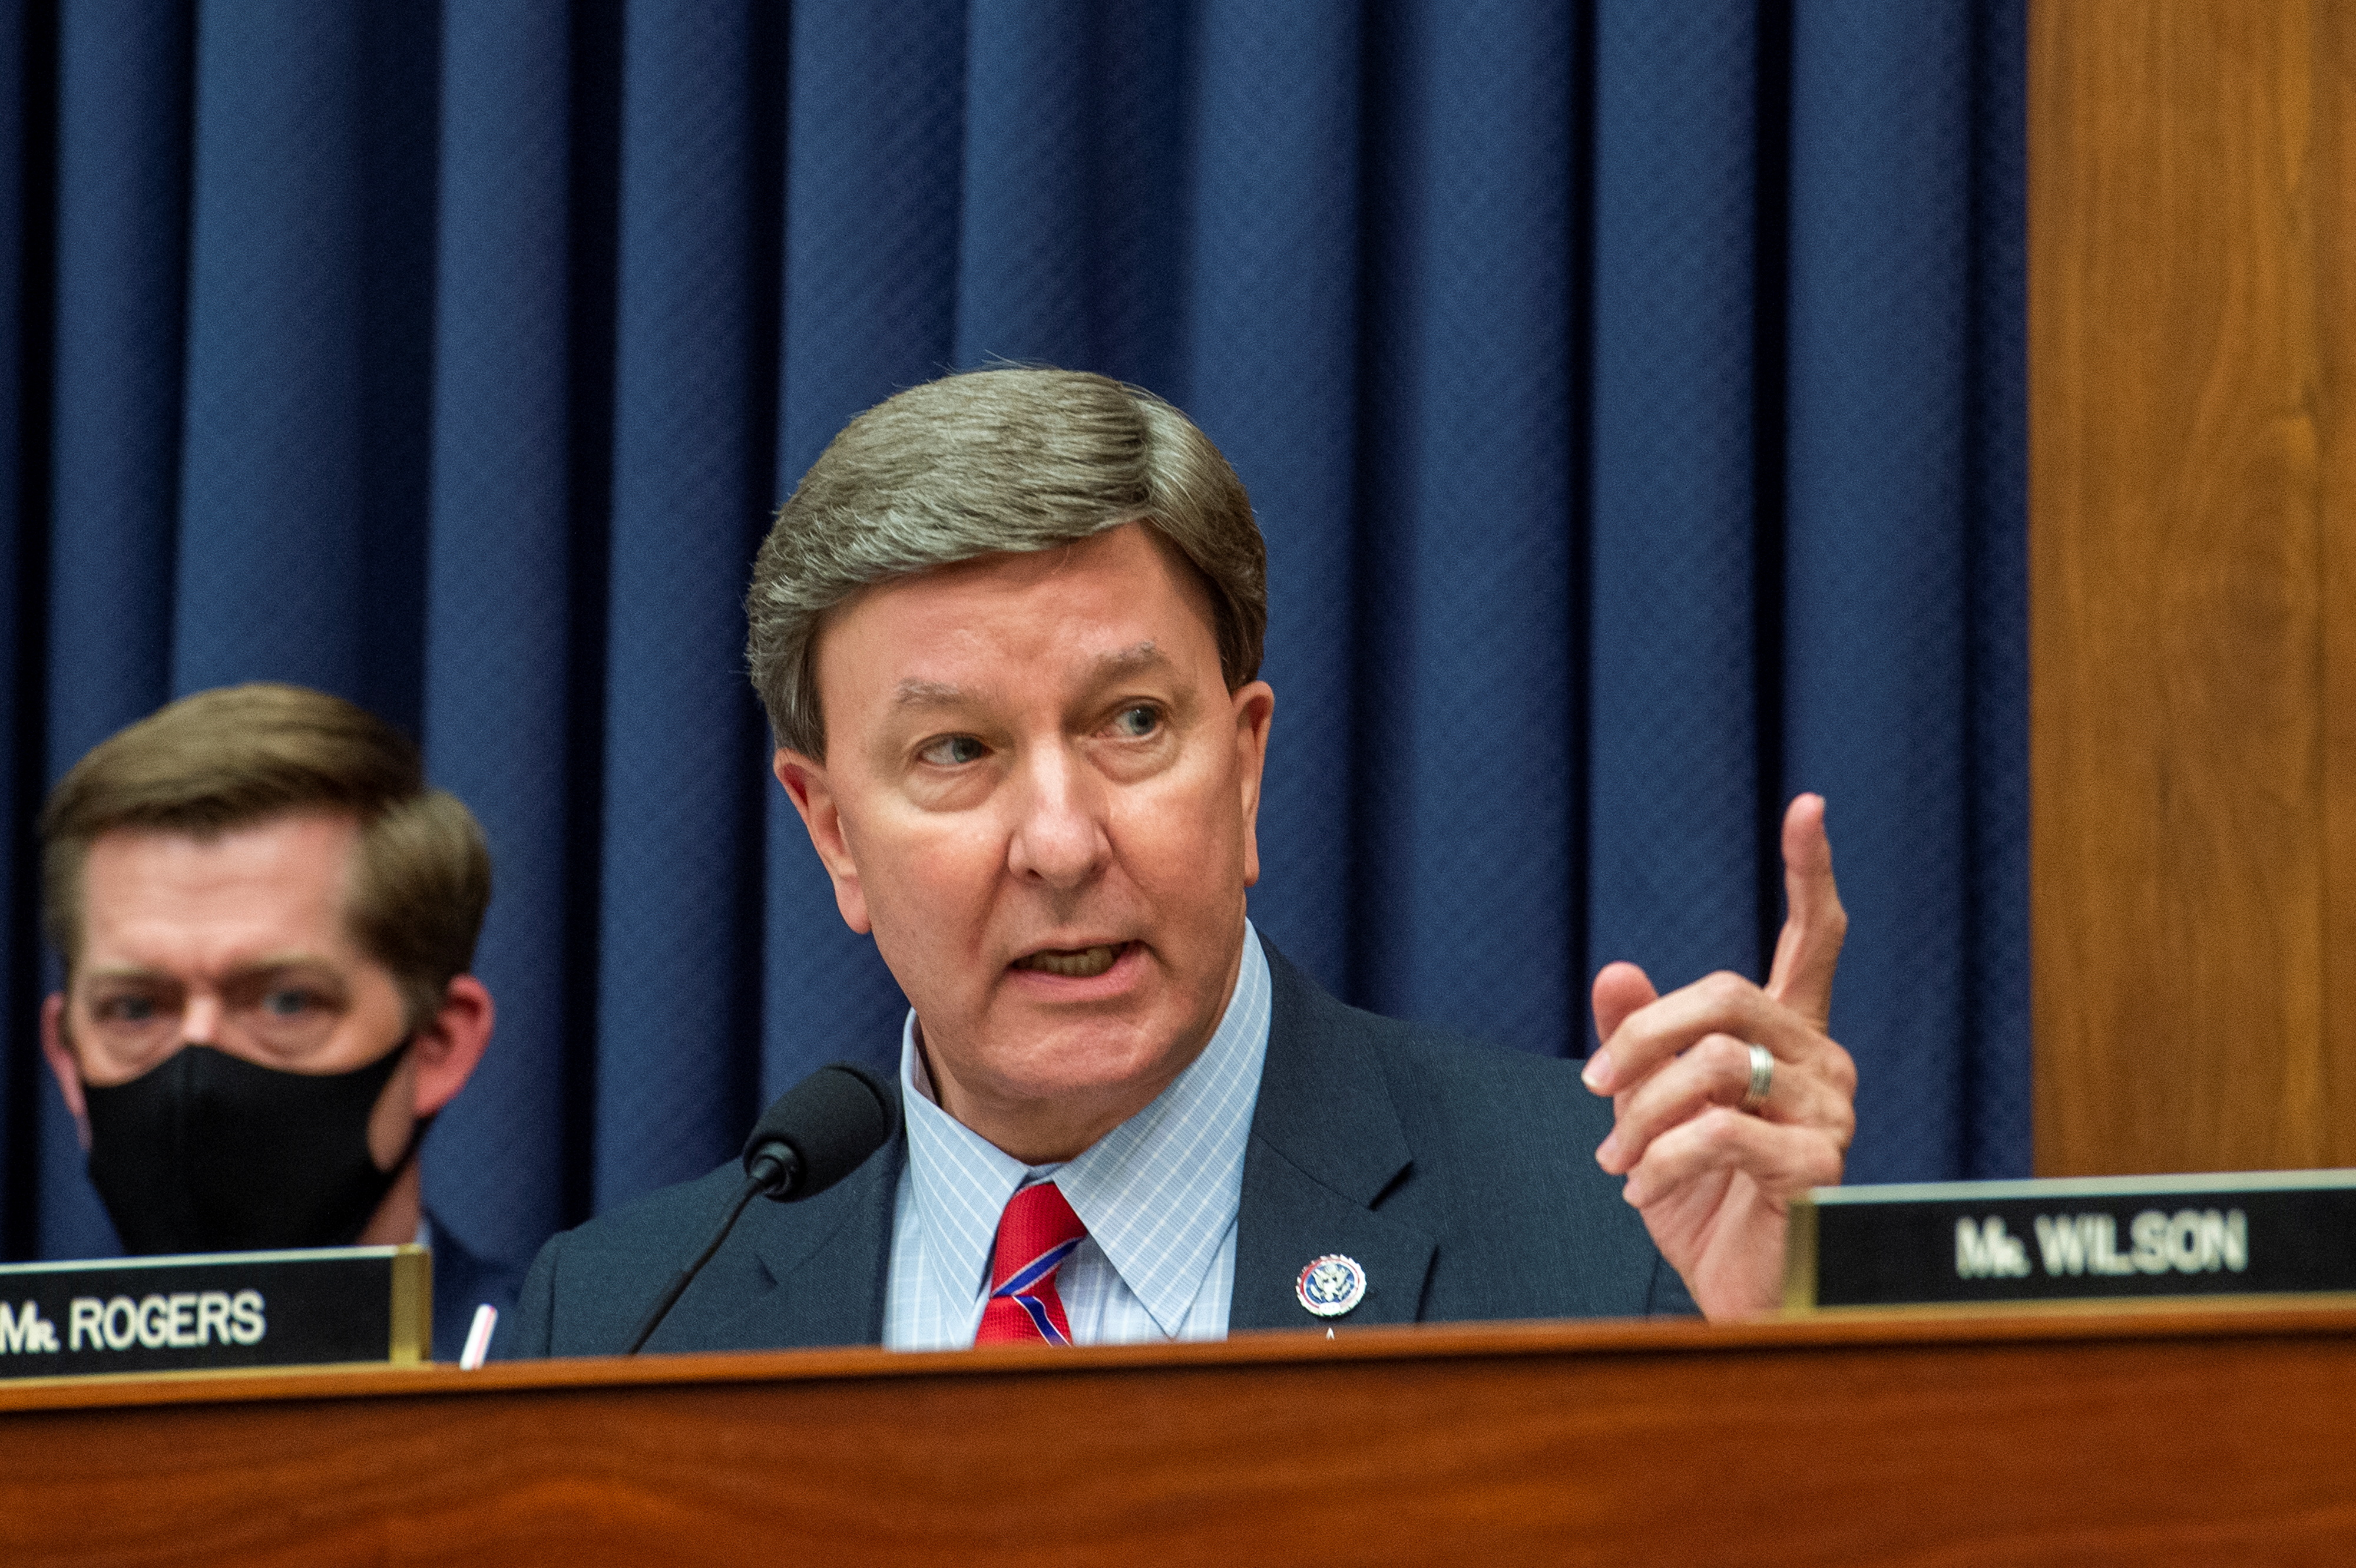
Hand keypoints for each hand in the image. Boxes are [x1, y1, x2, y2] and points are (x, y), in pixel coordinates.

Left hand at [1581, 793, 1855, 1319]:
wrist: (1735, 1300)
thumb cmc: (1705, 1206)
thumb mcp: (1652, 1116)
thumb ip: (1640, 1044)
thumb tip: (1613, 969)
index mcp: (1792, 1041)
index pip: (1813, 941)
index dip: (1811, 873)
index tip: (1810, 805)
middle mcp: (1824, 1065)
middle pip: (1728, 995)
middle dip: (1643, 1034)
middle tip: (1594, 1088)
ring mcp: (1832, 1115)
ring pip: (1717, 1063)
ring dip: (1642, 1111)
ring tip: (1617, 1160)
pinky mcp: (1821, 1169)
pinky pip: (1723, 1132)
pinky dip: (1662, 1158)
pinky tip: (1641, 1190)